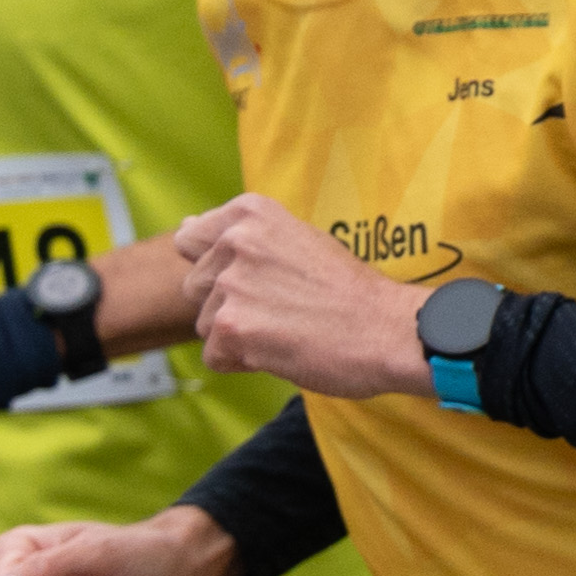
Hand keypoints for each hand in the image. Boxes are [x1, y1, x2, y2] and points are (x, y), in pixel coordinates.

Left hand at [172, 198, 439, 404]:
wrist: (391, 330)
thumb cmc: (352, 291)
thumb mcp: (299, 240)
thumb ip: (242, 237)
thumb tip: (184, 229)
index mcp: (251, 214)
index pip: (191, 239)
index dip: (219, 265)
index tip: (257, 277)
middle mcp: (236, 242)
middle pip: (196, 286)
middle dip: (228, 303)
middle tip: (283, 307)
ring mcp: (231, 285)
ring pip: (204, 323)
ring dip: (238, 333)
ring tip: (287, 328)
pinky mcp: (231, 328)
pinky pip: (215, 355)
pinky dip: (244, 361)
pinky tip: (282, 350)